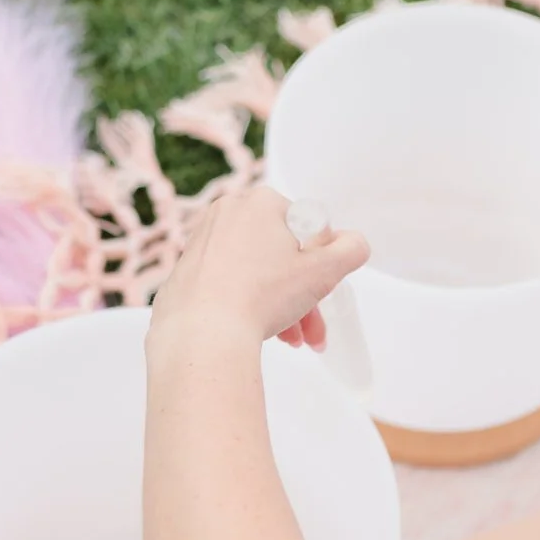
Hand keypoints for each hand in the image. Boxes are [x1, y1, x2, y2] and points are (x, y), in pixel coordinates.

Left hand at [149, 186, 369, 355]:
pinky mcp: (187, 270)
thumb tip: (353, 243)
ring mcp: (202, 242)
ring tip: (292, 337)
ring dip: (281, 304)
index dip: (319, 260)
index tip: (318, 285)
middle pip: (280, 253)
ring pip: (256, 271)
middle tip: (313, 325)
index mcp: (260, 202)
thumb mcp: (324, 271)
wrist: (204, 333)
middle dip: (302, 292)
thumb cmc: (262, 296)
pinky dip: (247, 304)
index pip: (306, 226)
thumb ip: (351, 250)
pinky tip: (259, 330)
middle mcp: (227, 213)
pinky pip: (228, 283)